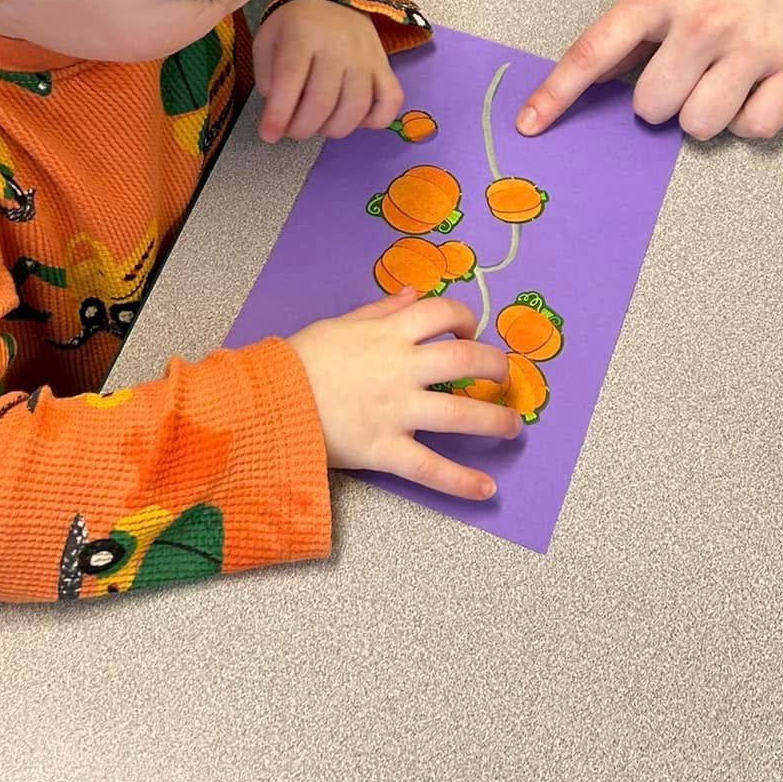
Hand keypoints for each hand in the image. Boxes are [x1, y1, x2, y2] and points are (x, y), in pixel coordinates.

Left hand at [254, 0, 402, 142]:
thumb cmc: (295, 24)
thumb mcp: (268, 41)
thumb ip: (267, 77)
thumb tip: (280, 113)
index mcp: (302, 36)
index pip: (290, 80)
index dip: (278, 115)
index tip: (268, 135)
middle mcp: (338, 47)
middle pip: (322, 101)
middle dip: (302, 128)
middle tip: (291, 130)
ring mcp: (366, 57)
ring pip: (356, 107)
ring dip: (333, 129)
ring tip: (318, 125)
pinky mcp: (384, 66)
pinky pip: (391, 100)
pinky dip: (376, 120)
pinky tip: (355, 120)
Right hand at [291, 291, 518, 500]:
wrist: (269, 401)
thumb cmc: (300, 361)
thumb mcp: (339, 324)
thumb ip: (380, 310)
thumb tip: (413, 293)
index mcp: (388, 334)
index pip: (442, 314)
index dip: (465, 319)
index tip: (471, 331)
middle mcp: (401, 369)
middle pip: (465, 359)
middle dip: (494, 366)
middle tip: (504, 377)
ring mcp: (397, 410)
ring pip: (459, 412)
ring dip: (494, 420)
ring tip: (513, 427)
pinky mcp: (386, 449)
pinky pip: (430, 467)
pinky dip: (461, 481)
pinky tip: (487, 488)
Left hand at [514, 0, 782, 141]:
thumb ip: (639, 24)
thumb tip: (599, 74)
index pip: (594, 52)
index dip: (557, 94)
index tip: (530, 125)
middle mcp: (701, 21)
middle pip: (651, 107)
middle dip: (660, 99)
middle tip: (683, 69)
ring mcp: (749, 45)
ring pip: (699, 125)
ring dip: (703, 114)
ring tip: (720, 77)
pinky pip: (754, 128)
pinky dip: (748, 121)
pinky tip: (752, 88)